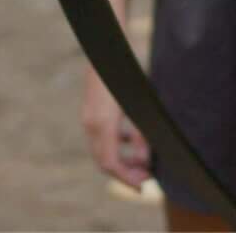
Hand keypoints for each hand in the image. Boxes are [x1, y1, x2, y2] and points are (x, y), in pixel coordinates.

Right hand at [82, 68, 151, 188]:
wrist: (107, 46)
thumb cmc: (127, 74)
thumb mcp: (140, 105)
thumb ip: (141, 135)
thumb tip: (143, 162)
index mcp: (103, 123)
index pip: (111, 163)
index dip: (127, 179)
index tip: (143, 187)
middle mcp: (91, 123)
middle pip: (104, 161)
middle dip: (125, 173)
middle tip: (146, 178)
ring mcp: (88, 117)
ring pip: (101, 150)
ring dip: (121, 160)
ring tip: (142, 162)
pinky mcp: (91, 111)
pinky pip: (101, 137)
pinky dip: (116, 145)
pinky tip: (132, 141)